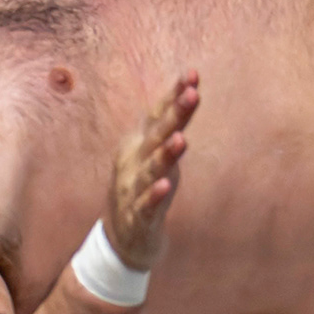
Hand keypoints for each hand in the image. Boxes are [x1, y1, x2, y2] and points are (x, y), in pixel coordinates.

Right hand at [106, 73, 199, 270]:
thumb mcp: (155, 155)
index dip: (173, 95)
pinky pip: (146, 205)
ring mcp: (132, 189)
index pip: (157, 115)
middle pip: (156, 135)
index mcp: (138, 145)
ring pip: (151, 169)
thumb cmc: (142, 189)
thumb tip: (190, 89)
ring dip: (165, 154)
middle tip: (192, 94)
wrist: (121, 239)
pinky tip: (165, 186)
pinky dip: (155, 195)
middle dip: (174, 114)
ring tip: (181, 139)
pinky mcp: (137, 217)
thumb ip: (170, 126)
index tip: (192, 74)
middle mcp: (133, 162)